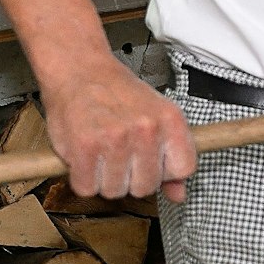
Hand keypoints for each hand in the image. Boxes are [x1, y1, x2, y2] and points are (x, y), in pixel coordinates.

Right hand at [41, 55, 197, 201]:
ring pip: (115, 191)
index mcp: (170, 119)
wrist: (79, 69)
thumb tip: (179, 194)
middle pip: (146, 186)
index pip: (184, 168)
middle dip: (130, 178)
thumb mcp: (155, 115)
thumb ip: (170, 156)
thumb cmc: (117, 92)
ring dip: (104, 179)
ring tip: (102, 154)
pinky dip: (82, 179)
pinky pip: (87, 188)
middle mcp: (146, 129)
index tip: (153, 163)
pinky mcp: (84, 147)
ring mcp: (115, 138)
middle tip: (120, 157)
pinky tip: (85, 158)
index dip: (166, 173)